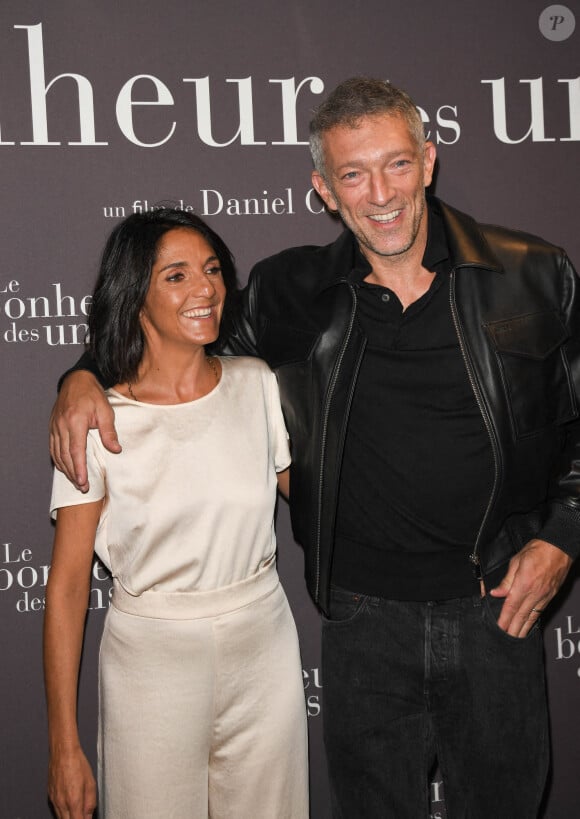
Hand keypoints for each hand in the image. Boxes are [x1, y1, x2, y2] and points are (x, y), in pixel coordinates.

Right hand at [48, 746, 96, 817]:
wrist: (62, 752)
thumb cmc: (77, 763)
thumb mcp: (90, 783)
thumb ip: (90, 802)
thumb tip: (89, 815)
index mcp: (73, 801)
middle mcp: (61, 803)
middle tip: (82, 814)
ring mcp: (54, 800)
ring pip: (60, 818)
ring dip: (69, 817)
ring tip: (78, 810)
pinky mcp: (50, 796)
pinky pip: (56, 809)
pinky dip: (63, 811)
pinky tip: (69, 805)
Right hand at [49, 370, 120, 491]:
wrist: (77, 380)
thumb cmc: (93, 395)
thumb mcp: (106, 411)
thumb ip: (109, 431)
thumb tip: (116, 450)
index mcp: (75, 422)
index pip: (76, 450)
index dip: (79, 468)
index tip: (83, 482)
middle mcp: (62, 426)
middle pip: (65, 456)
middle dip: (73, 473)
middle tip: (82, 487)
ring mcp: (55, 426)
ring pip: (57, 453)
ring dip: (65, 469)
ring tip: (75, 481)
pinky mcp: (52, 426)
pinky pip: (53, 447)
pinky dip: (58, 459)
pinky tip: (64, 467)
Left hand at [490, 539, 571, 637]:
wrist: (558, 547)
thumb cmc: (537, 550)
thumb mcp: (516, 561)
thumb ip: (506, 580)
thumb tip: (496, 593)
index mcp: (524, 583)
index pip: (511, 606)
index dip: (504, 619)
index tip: (499, 628)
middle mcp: (535, 592)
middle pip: (521, 615)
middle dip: (513, 629)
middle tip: (506, 640)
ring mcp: (544, 595)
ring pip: (532, 616)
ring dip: (524, 629)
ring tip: (516, 638)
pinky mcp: (550, 595)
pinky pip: (540, 611)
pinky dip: (533, 621)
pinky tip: (529, 626)